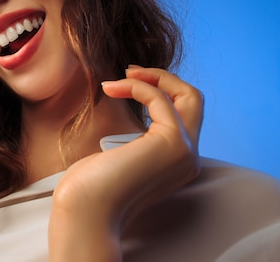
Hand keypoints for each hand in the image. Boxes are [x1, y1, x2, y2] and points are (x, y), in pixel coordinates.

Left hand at [48, 66, 202, 260]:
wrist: (86, 209)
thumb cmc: (91, 186)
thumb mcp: (118, 153)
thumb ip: (133, 137)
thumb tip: (126, 105)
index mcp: (175, 160)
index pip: (183, 113)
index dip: (159, 90)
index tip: (127, 80)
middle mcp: (187, 157)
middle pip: (194, 100)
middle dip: (163, 78)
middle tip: (129, 71)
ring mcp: (184, 151)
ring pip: (188, 94)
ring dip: (151, 77)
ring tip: (119, 78)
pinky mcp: (173, 143)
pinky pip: (160, 98)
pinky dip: (136, 86)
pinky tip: (110, 88)